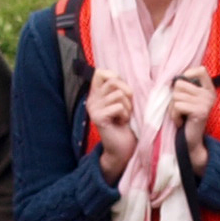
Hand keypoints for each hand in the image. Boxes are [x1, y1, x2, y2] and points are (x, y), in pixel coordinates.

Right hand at [85, 69, 140, 183]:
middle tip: (127, 108)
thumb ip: (119, 88)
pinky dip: (125, 115)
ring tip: (123, 117)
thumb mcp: (123, 101)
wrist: (123, 148)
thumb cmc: (125, 123)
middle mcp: (91, 100)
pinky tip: (121, 123)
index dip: (115, 76)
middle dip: (127, 93)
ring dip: (127, 107)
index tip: (123, 90)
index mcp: (96, 94)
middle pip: (113, 81)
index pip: (100, 72)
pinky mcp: (97, 118)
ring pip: (118, 95)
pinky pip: (118, 107)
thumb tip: (122, 75)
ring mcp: (93, 109)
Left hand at [167, 65, 216, 170]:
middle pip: (180, 84)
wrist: (191, 141)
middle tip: (180, 109)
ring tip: (181, 116)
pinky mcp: (200, 111)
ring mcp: (206, 103)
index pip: (201, 70)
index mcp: (208, 89)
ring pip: (176, 96)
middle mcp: (209, 94)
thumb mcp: (188, 100)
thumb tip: (174, 79)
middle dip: (174, 97)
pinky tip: (181, 122)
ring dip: (173, 108)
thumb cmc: (186, 119)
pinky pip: (177, 106)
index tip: (184, 85)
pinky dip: (174, 116)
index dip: (188, 73)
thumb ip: (186, 88)